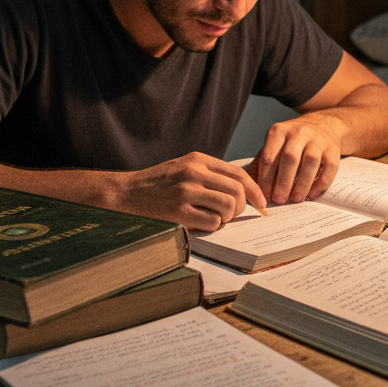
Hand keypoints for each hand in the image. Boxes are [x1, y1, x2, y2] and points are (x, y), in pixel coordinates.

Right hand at [115, 153, 266, 231]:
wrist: (126, 194)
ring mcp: (186, 193)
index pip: (238, 173)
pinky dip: (214, 226)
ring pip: (228, 206)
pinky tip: (203, 223)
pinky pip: (212, 222)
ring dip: (228, 217)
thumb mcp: (184, 167)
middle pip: (237, 190)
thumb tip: (243, 188)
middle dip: (242, 206)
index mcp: (198, 160)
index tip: (261, 202)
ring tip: (217, 218)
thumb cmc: (158, 183)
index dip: (255, 190)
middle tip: (234, 214)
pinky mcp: (179, 213)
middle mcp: (193, 173)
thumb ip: (210, 173)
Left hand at [248, 114, 346, 205]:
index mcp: (279, 131)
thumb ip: (261, 164)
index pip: (269, 156)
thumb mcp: (274, 146)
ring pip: (310, 162)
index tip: (264, 196)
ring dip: (302, 183)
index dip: (266, 178)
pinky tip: (312, 194)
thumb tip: (248, 187)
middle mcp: (298, 132)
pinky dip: (320, 183)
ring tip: (295, 199)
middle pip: (290, 158)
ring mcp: (318, 139)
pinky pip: (329, 167)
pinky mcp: (333, 149)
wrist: (322, 125)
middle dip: (283, 182)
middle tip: (279, 200)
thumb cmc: (291, 142)